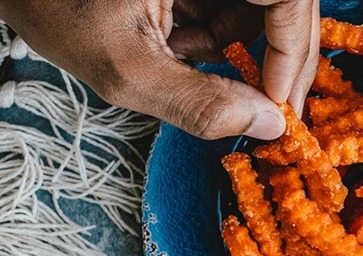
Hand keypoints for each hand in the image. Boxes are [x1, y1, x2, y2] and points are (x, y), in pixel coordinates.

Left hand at [0, 0, 319, 139]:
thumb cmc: (57, 4)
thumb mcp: (125, 66)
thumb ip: (198, 102)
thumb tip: (267, 126)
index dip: (293, 52)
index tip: (278, 105)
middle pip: (287, 5)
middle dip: (278, 61)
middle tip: (268, 110)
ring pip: (266, 10)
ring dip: (244, 50)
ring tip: (193, 62)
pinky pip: (238, 7)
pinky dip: (221, 37)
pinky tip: (185, 46)